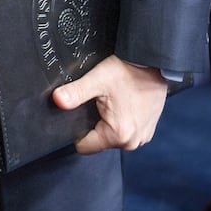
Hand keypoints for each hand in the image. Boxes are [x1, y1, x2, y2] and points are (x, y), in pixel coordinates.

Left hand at [52, 55, 167, 154]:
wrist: (153, 63)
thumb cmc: (128, 71)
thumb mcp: (97, 79)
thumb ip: (75, 92)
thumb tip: (57, 100)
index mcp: (118, 134)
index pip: (85, 147)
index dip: (79, 131)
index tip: (85, 112)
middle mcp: (132, 141)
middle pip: (99, 142)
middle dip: (96, 124)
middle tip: (102, 102)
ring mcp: (142, 137)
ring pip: (112, 137)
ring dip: (110, 123)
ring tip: (115, 102)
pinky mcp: (148, 130)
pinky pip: (126, 132)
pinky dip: (123, 121)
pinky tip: (124, 104)